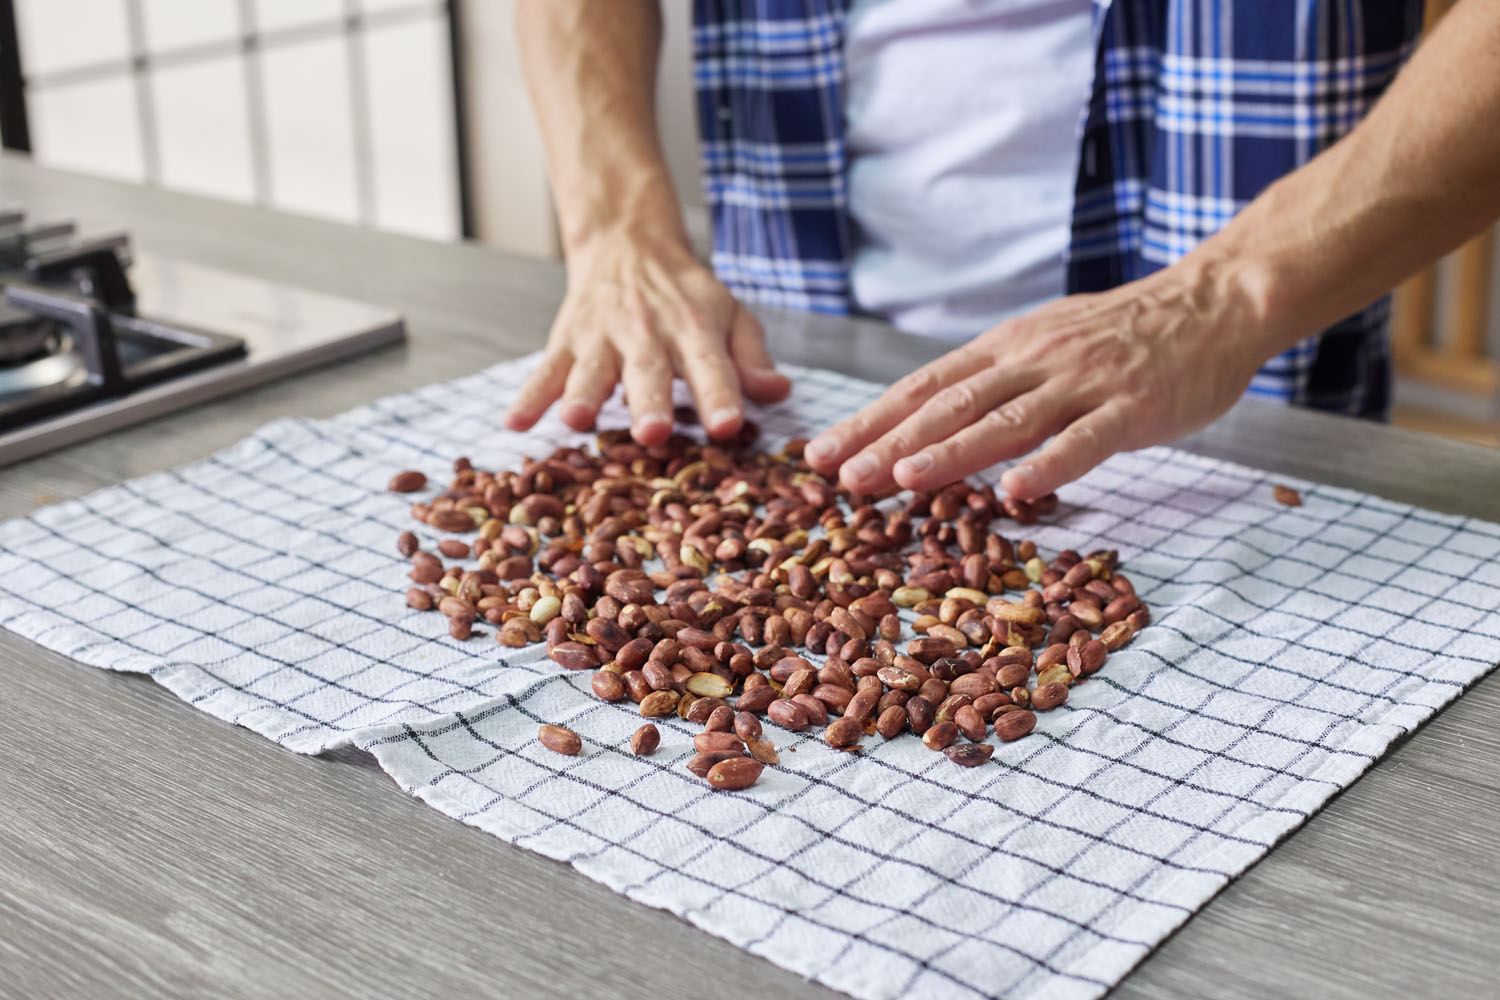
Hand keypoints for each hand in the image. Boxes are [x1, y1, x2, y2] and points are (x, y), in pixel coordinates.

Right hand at [504, 226, 790, 445]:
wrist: (627, 242)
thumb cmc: (686, 296)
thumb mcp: (729, 315)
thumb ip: (750, 357)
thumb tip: (779, 392)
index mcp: (695, 329)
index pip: (711, 365)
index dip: (721, 395)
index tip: (728, 426)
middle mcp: (647, 333)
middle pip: (649, 372)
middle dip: (650, 402)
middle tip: (653, 433)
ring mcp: (601, 338)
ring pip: (592, 370)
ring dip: (584, 395)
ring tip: (577, 419)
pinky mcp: (566, 342)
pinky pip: (545, 371)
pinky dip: (529, 396)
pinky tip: (516, 423)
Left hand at [803, 261, 1268, 499]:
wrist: (1213, 302)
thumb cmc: (1123, 335)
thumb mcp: (1044, 345)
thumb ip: (993, 383)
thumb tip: (928, 425)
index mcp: (1006, 348)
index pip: (924, 387)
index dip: (871, 420)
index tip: (821, 454)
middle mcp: (1033, 360)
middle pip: (950, 404)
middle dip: (889, 440)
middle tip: (839, 476)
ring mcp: (1083, 382)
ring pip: (1006, 419)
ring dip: (952, 450)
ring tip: (902, 478)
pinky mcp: (1133, 406)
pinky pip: (1087, 438)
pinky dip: (1052, 464)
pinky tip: (1018, 492)